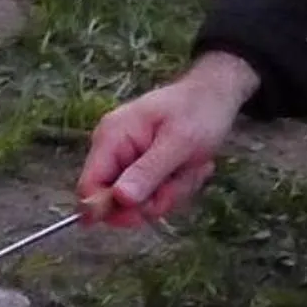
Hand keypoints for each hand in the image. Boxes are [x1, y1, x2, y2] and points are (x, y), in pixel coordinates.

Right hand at [78, 50, 262, 226]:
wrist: (217, 93)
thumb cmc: (200, 111)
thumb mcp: (180, 143)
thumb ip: (148, 171)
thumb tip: (119, 199)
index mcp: (111, 138)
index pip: (88, 187)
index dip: (110, 209)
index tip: (143, 213)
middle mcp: (110, 149)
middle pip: (114, 200)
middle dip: (152, 199)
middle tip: (181, 182)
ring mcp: (124, 158)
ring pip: (137, 201)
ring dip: (169, 193)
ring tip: (191, 169)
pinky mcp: (139, 166)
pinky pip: (149, 193)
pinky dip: (172, 188)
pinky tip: (188, 169)